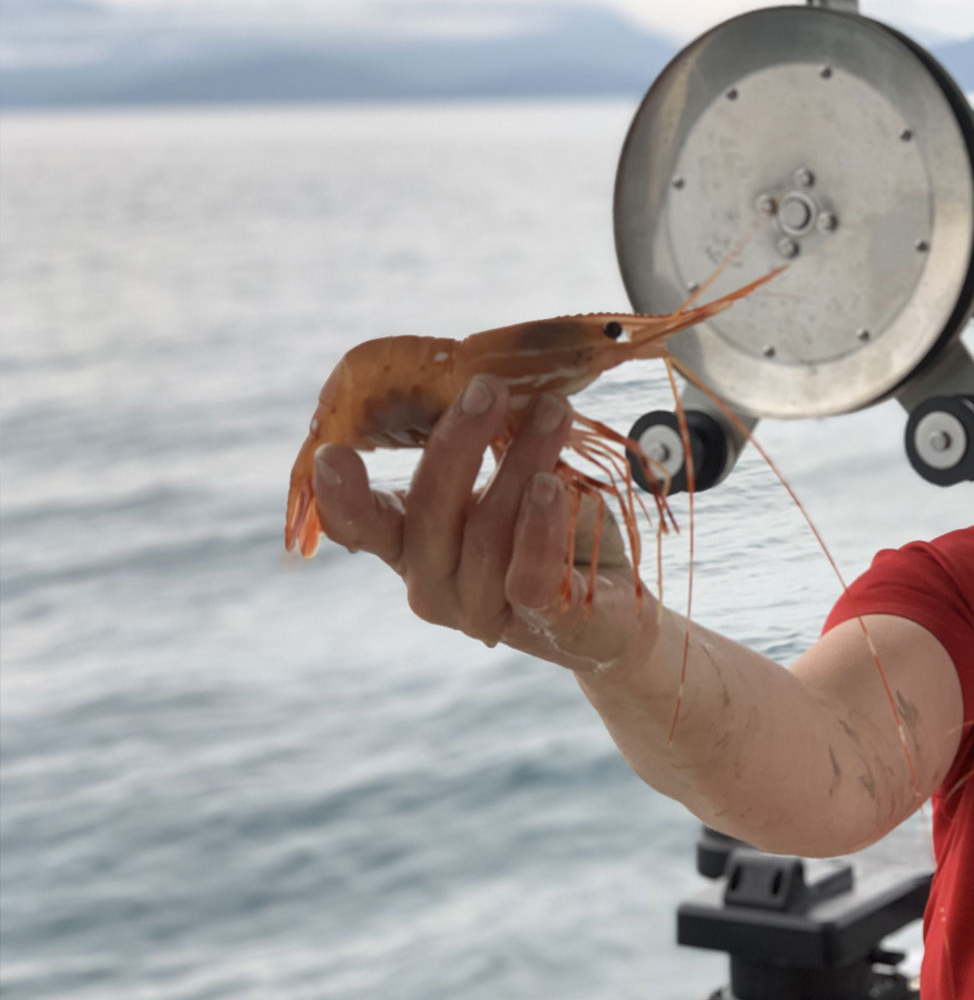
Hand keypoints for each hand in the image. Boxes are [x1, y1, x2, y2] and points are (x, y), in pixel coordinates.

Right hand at [311, 375, 658, 671]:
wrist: (615, 603)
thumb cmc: (552, 529)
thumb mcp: (510, 477)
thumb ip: (483, 444)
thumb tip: (476, 374)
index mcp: (413, 545)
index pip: (361, 526)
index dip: (342, 495)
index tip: (333, 453)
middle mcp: (436, 584)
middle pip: (429, 515)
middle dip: (457, 444)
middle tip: (487, 388)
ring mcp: (484, 612)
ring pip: (486, 535)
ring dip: (521, 463)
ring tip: (553, 412)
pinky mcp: (543, 625)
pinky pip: (529, 577)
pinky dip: (540, 528)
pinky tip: (552, 486)